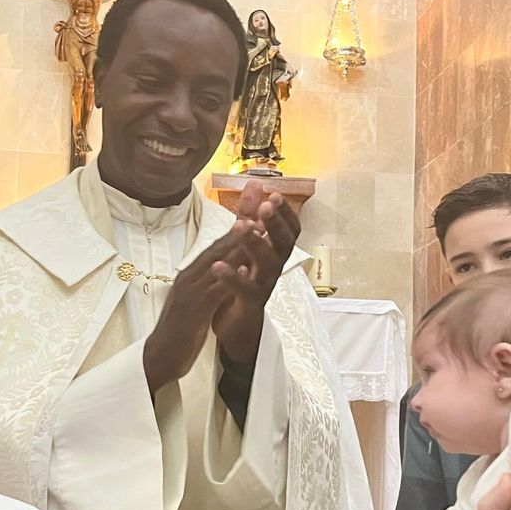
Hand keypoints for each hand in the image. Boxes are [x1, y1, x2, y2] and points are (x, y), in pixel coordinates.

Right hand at [143, 226, 251, 392]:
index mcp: (189, 275)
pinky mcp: (194, 311)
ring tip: (259, 231)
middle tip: (261, 212)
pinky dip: (231, 279)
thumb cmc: (179, 330)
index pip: (215, 248)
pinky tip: (247, 270)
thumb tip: (225, 271)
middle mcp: (188, 278)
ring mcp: (190, 293)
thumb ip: (209, 284)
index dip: (236, 231)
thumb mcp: (196, 301)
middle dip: (240, 230)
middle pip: (217, 249)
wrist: (160, 357)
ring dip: (239, 247)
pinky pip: (215, 291)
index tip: (255, 215)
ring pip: (217, 264)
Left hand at [210, 182, 300, 363]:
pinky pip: (245, 291)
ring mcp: (263, 286)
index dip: (285, 213)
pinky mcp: (249, 304)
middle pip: (283, 244)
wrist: (235, 326)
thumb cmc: (242, 281)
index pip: (289, 230)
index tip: (275, 193)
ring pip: (267, 265)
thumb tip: (255, 183)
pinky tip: (221, 266)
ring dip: (255, 244)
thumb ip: (250, 215)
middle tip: (265, 206)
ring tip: (240, 227)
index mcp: (273, 253)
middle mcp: (273, 268)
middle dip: (275, 223)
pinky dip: (233, 278)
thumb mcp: (245, 244)